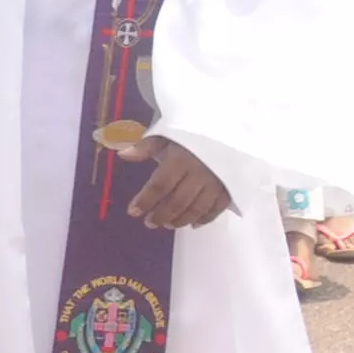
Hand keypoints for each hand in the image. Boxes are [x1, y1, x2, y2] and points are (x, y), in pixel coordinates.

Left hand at [117, 132, 235, 229]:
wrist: (229, 127)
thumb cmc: (193, 131)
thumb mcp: (168, 133)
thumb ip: (146, 146)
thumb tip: (123, 155)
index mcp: (181, 159)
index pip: (159, 185)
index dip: (145, 200)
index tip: (132, 212)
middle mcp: (199, 173)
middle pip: (177, 201)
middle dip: (161, 215)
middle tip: (149, 223)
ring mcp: (217, 182)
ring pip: (197, 208)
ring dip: (180, 219)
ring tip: (168, 224)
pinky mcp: (231, 187)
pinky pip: (217, 208)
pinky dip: (205, 219)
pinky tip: (193, 224)